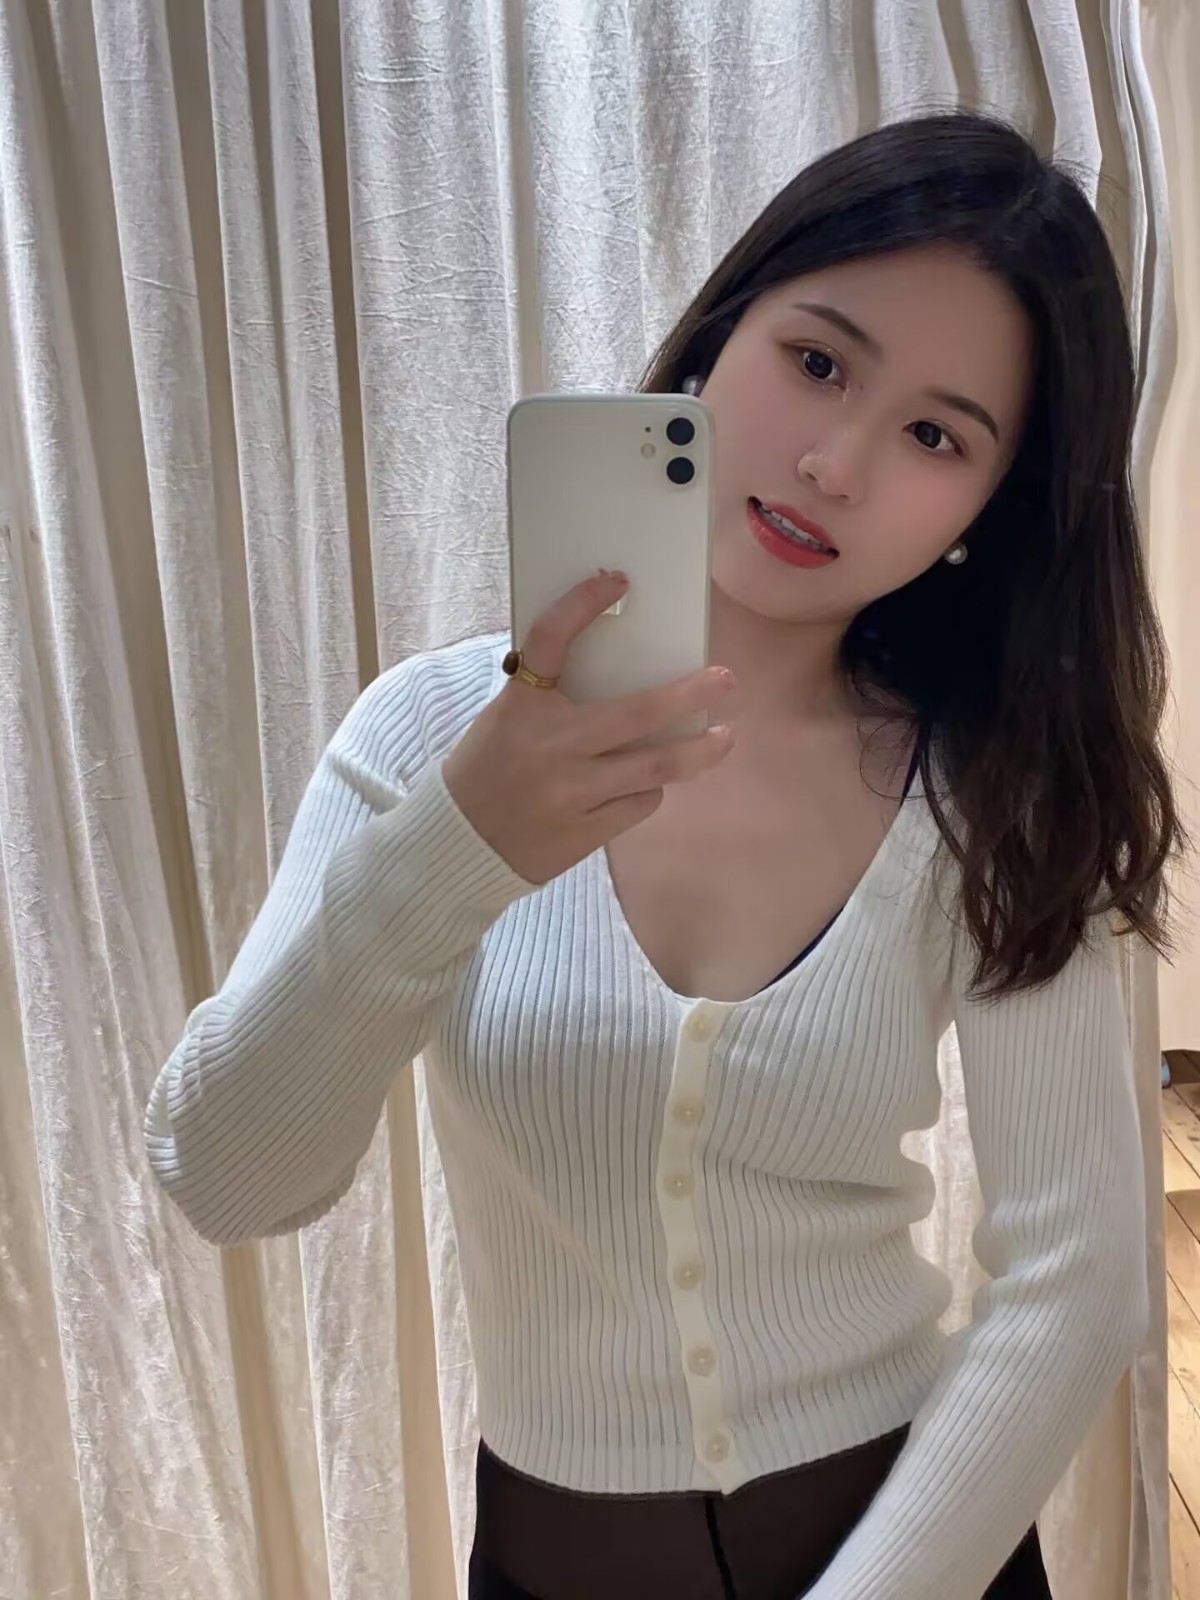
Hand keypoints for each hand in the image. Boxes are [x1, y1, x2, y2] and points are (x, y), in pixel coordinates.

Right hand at [443, 571, 735, 883]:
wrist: (458, 844)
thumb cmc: (484, 773)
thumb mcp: (506, 720)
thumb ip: (553, 700)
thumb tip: (621, 679)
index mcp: (523, 706)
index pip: (550, 640)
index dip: (582, 605)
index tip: (616, 581)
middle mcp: (553, 745)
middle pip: (638, 714)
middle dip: (691, 695)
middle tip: (726, 680)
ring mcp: (573, 791)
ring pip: (655, 768)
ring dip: (698, 752)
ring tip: (724, 738)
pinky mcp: (586, 831)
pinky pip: (640, 804)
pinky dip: (650, 789)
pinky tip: (651, 783)